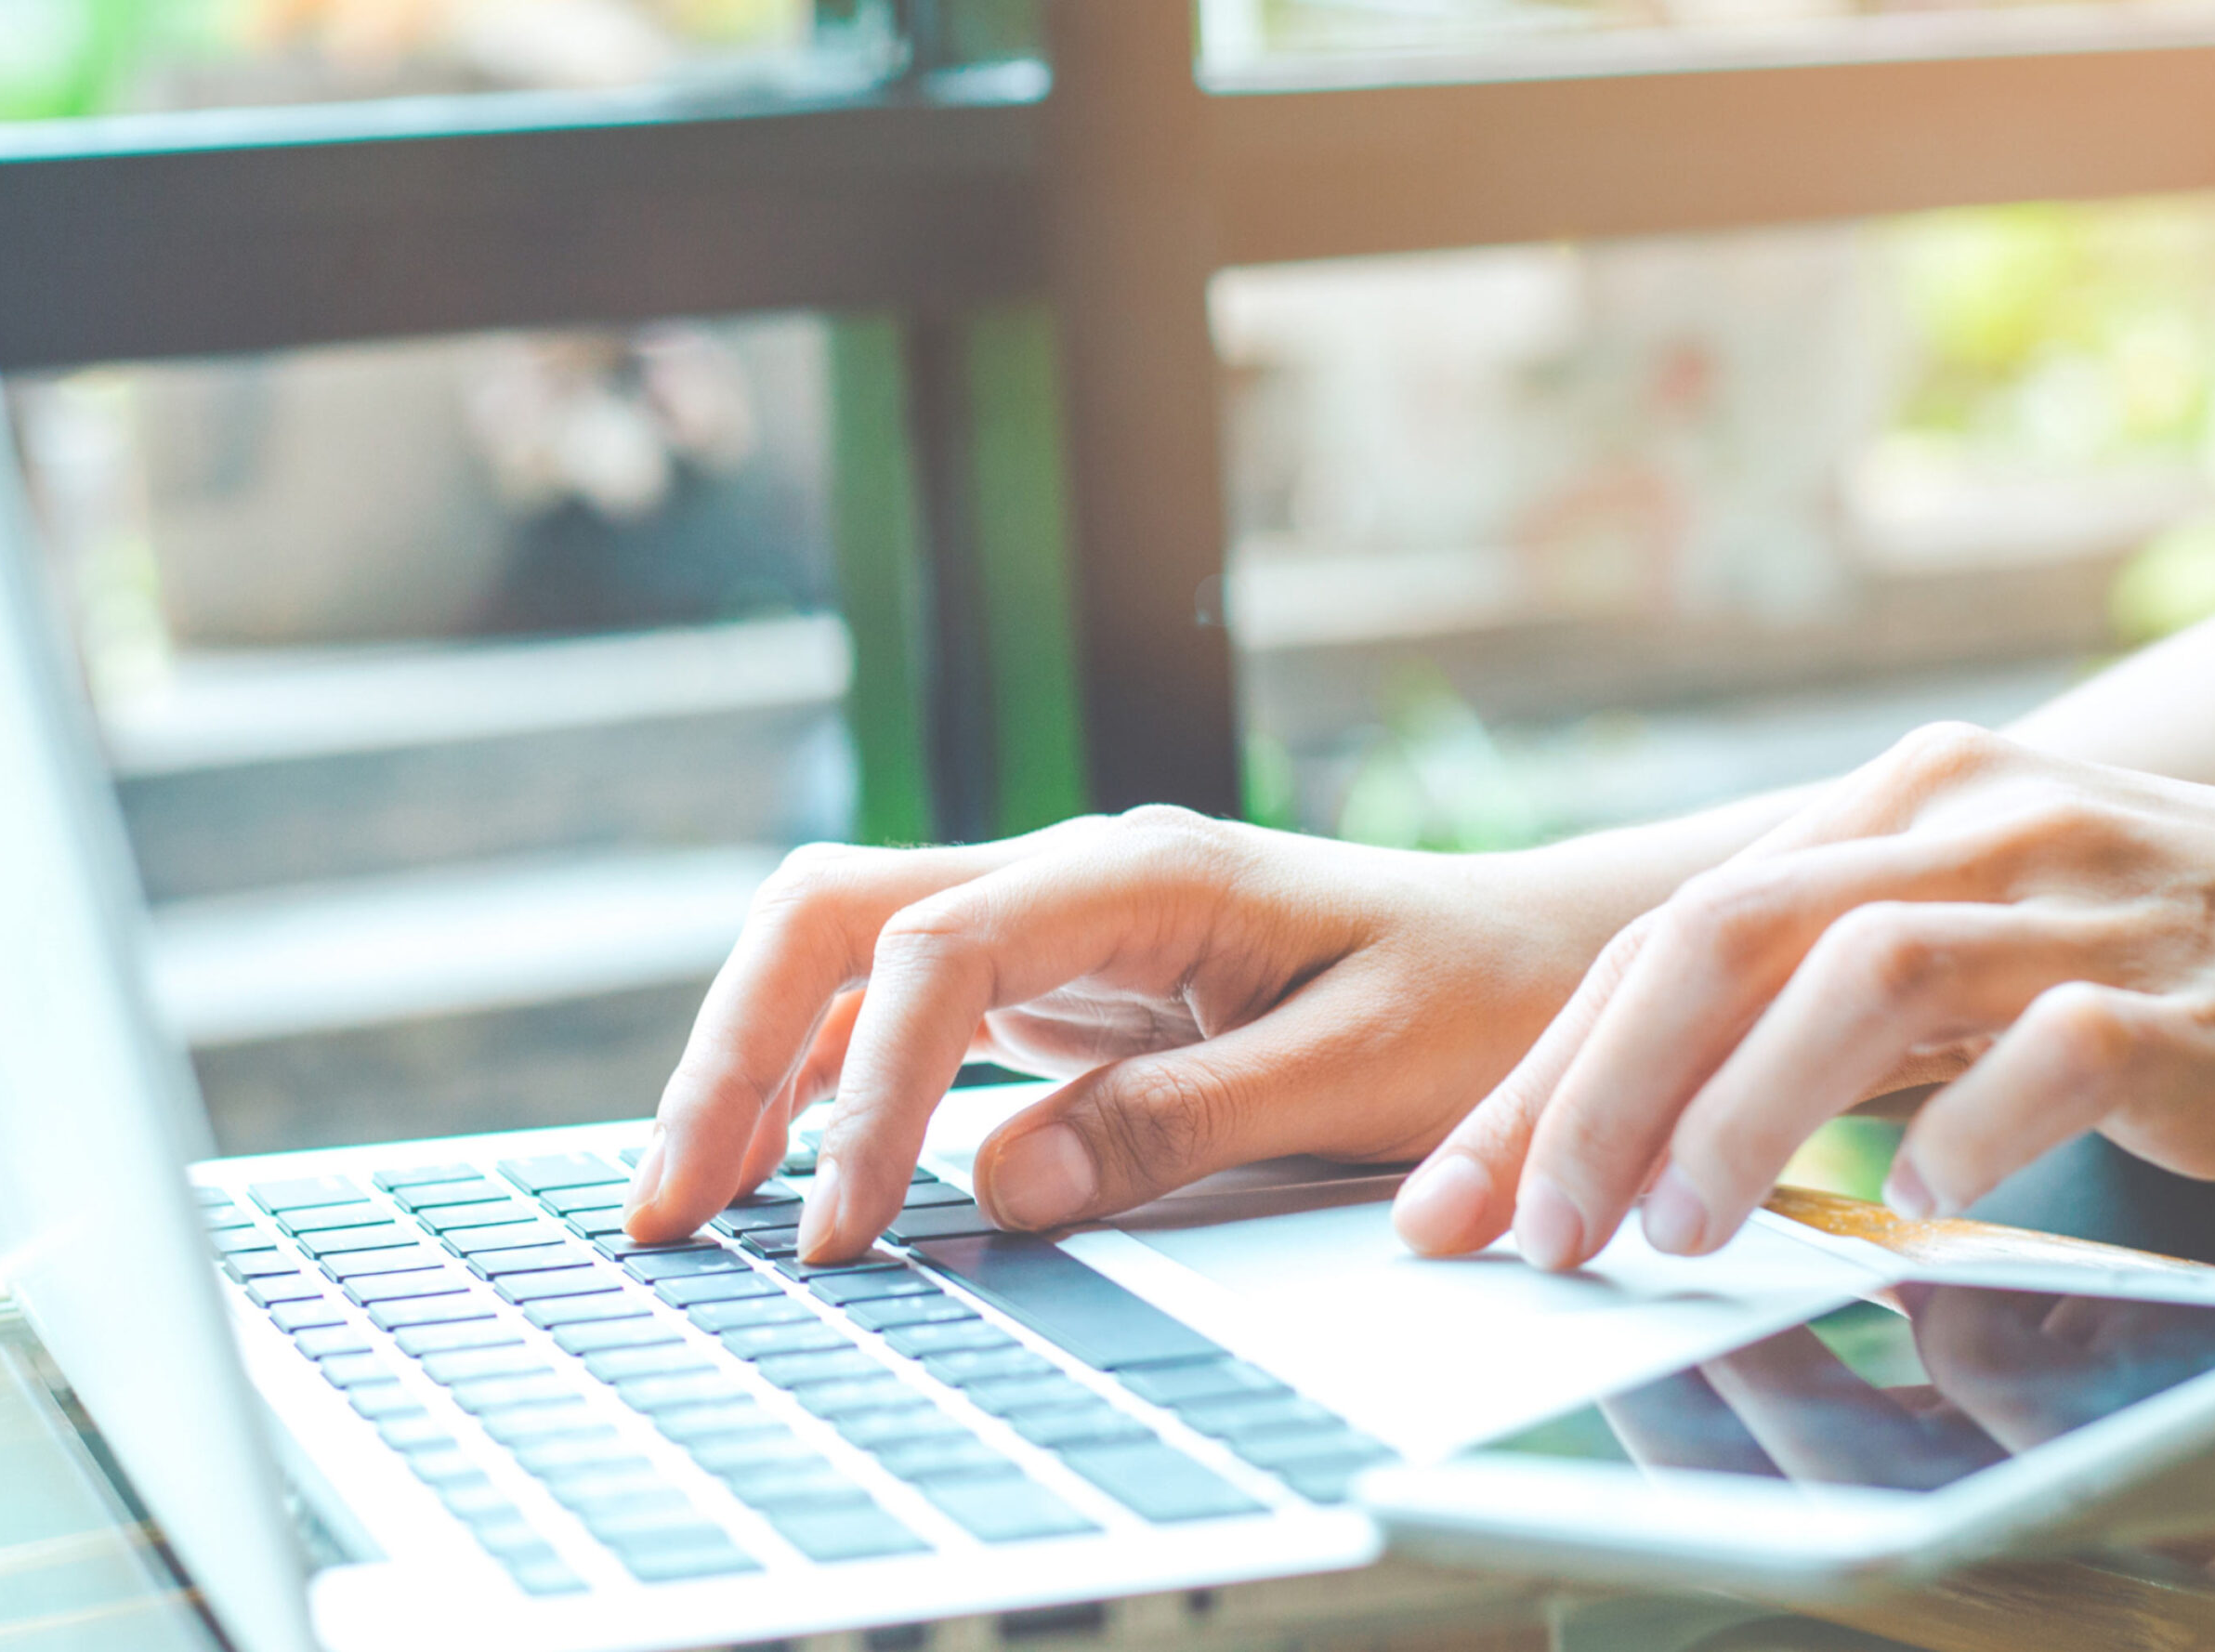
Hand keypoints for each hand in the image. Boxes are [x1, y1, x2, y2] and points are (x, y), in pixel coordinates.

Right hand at [622, 808, 1657, 1259]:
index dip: (870, 1090)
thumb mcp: (1353, 1074)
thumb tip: (1000, 1185)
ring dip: (757, 1066)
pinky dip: (829, 1082)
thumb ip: (1179, 1121)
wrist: (1544, 962)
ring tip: (690, 1202)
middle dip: (734, 1048)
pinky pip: (904, 1008)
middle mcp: (1077, 877)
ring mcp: (1060, 922)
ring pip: (848, 956)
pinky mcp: (1063, 980)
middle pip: (838, 914)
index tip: (845, 1231)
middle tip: (670, 1203)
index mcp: (1145, 874)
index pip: (941, 950)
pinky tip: (794, 1165)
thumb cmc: (1477, 1006)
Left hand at [1393, 723, 2214, 1268]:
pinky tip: (1921, 1200)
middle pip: (1723, 936)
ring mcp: (2081, 897)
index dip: (1548, 1071)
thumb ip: (1803, 997)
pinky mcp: (2187, 994)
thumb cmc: (2136, 949)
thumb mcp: (1953, 938)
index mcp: (1889, 802)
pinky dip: (1970, 1128)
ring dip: (1740, 1114)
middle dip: (1596, 1094)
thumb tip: (1616, 1119)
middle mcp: (1966, 821)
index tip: (1460, 1193)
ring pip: (1861, 975)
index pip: (1668, 933)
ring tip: (1671, 1233)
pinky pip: (2056, 1049)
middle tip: (1530, 1232)